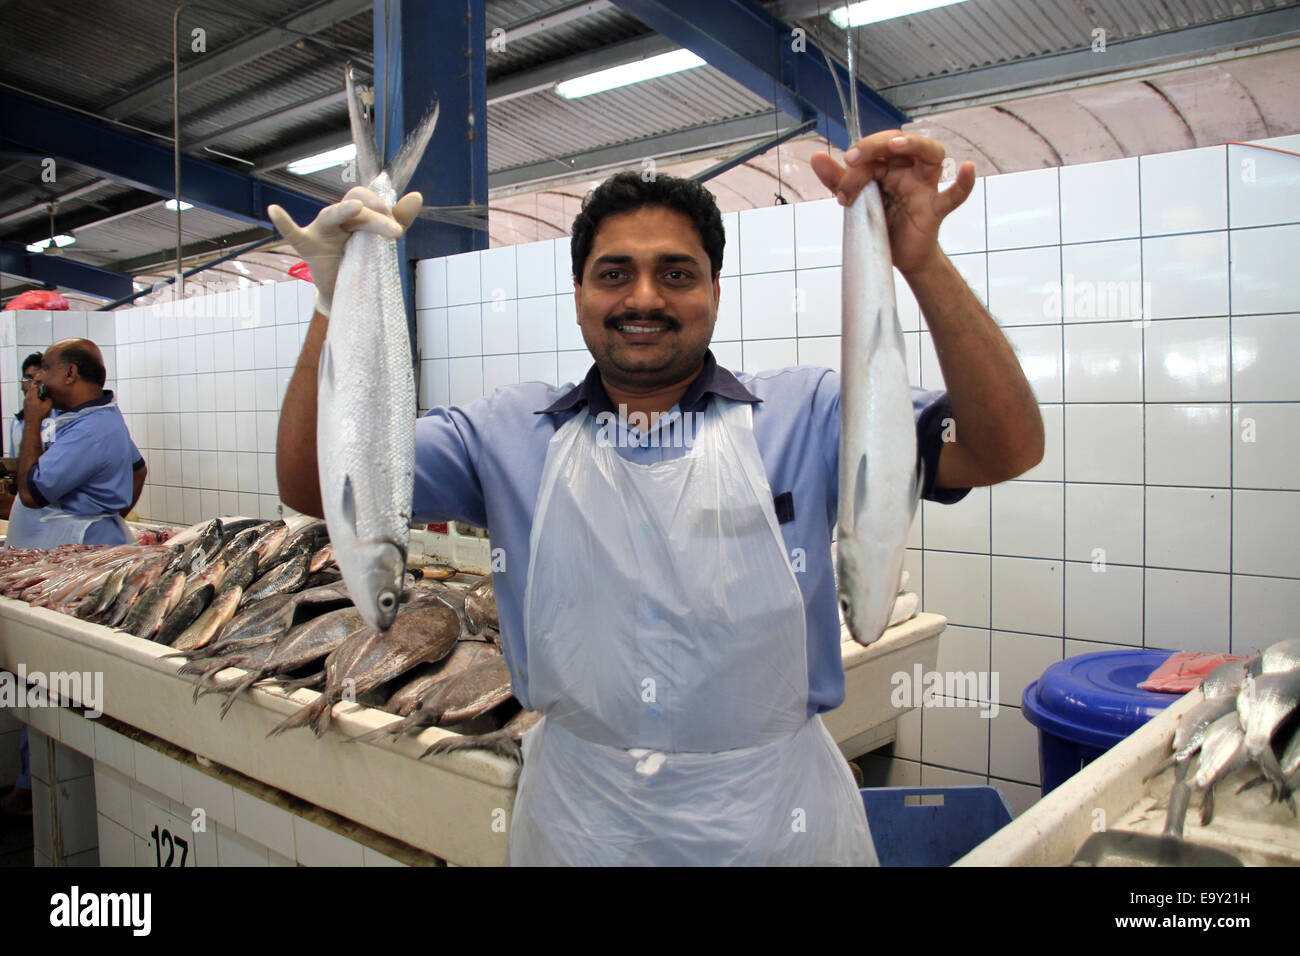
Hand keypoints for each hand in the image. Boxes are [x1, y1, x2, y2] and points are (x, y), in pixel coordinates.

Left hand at [23, 384, 51, 421]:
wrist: (32, 422)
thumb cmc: (39, 415)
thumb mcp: (48, 406)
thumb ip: (48, 399)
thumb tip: (47, 397)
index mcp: (32, 397)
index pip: (34, 387)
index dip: (38, 384)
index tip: (40, 382)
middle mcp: (27, 398)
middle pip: (31, 389)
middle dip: (35, 387)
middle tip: (40, 387)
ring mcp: (25, 402)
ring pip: (29, 393)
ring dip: (33, 392)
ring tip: (38, 393)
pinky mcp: (25, 405)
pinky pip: (28, 398)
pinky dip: (32, 396)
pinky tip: (36, 400)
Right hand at [267, 187, 422, 310]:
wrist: (346, 291)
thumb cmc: (361, 261)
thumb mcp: (383, 240)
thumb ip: (398, 219)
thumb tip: (417, 195)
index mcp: (355, 213)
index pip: (367, 199)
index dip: (382, 209)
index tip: (397, 229)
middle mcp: (337, 218)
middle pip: (353, 204)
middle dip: (375, 216)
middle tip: (395, 232)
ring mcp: (320, 231)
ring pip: (331, 215)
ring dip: (345, 212)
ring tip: (356, 208)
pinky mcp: (308, 247)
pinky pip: (293, 234)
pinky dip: (284, 223)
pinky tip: (274, 210)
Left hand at [810, 130, 974, 275]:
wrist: (898, 256)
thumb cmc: (881, 223)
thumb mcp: (856, 202)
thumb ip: (838, 180)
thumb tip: (816, 157)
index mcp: (889, 166)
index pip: (875, 152)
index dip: (856, 165)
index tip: (841, 192)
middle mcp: (909, 170)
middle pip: (901, 143)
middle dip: (875, 146)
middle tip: (853, 158)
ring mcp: (924, 187)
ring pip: (932, 155)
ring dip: (915, 145)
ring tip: (896, 145)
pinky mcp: (934, 209)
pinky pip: (954, 195)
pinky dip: (964, 183)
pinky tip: (967, 168)